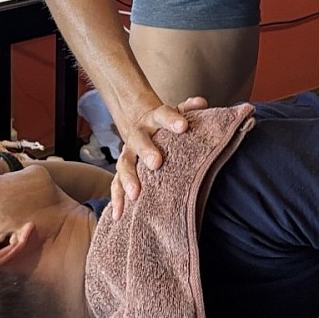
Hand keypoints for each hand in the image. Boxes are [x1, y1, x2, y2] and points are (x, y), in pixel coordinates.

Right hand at [110, 96, 207, 218]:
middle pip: (140, 142)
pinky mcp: (121, 171)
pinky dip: (116, 199)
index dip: (172, 120)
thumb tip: (202, 102)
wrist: (138, 122)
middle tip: (156, 163)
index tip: (183, 126)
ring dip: (128, 179)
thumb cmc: (164, 124)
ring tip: (135, 194)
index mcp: (154, 119)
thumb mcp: (176, 112)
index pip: (163, 115)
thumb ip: (189, 108)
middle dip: (147, 152)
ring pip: (124, 165)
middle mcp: (138, 136)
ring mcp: (127, 153)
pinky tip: (118, 215)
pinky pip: (116, 185)